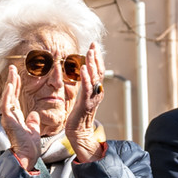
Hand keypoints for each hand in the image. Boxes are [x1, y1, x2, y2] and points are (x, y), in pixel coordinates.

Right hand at [0, 66, 43, 172]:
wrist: (27, 156)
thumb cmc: (29, 146)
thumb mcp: (33, 130)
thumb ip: (32, 121)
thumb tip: (34, 115)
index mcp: (16, 116)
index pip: (15, 97)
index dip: (16, 86)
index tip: (17, 75)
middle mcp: (10, 115)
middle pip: (10, 94)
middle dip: (11, 80)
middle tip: (12, 67)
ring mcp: (8, 117)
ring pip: (7, 96)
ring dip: (10, 83)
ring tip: (12, 71)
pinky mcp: (7, 120)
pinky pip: (6, 104)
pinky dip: (8, 94)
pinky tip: (10, 85)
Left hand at [65, 44, 105, 162]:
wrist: (79, 133)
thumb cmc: (79, 115)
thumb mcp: (83, 97)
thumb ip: (85, 86)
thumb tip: (83, 73)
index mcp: (96, 90)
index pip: (98, 71)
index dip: (97, 58)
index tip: (94, 45)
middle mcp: (97, 92)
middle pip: (99, 71)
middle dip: (96, 57)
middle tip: (93, 44)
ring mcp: (93, 98)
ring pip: (94, 78)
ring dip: (92, 63)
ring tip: (89, 52)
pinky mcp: (85, 104)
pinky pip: (86, 88)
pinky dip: (85, 77)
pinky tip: (83, 67)